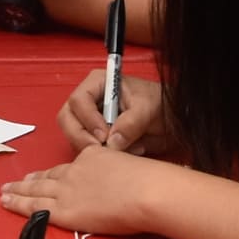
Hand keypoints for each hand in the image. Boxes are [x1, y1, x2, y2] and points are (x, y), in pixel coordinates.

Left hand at [1, 143, 176, 237]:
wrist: (147, 191)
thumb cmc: (150, 181)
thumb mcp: (132, 167)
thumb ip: (121, 173)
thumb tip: (125, 183)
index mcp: (93, 156)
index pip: (69, 166)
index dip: (53, 172)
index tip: (43, 174)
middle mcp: (75, 170)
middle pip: (48, 176)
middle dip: (30, 180)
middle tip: (15, 182)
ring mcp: (67, 190)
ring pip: (36, 190)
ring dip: (18, 191)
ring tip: (4, 192)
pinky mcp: (65, 211)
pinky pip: (34, 207)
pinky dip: (18, 205)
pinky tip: (6, 204)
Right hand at [55, 72, 175, 155]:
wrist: (171, 118)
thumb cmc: (160, 103)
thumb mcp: (149, 108)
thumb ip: (132, 122)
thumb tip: (113, 141)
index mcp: (99, 83)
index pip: (79, 100)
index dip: (88, 119)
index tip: (104, 135)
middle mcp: (89, 100)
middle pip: (67, 119)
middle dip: (80, 137)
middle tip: (100, 150)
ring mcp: (89, 119)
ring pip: (73, 136)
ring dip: (90, 147)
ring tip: (116, 151)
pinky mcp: (94, 137)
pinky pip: (85, 148)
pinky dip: (98, 155)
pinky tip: (119, 154)